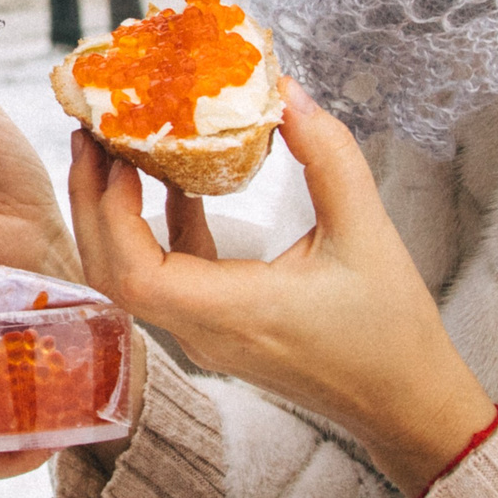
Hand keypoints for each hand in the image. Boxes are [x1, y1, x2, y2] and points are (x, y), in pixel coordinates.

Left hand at [66, 81, 496, 497]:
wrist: (406, 404)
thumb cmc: (392, 333)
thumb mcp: (369, 233)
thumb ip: (329, 157)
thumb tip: (286, 93)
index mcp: (233, 313)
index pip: (137, 275)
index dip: (111, 213)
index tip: (115, 155)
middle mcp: (205, 330)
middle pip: (113, 274)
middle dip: (92, 203)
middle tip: (90, 134)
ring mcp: (206, 333)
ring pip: (132, 277)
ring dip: (115, 215)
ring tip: (114, 149)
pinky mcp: (218, 327)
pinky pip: (169, 276)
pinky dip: (160, 228)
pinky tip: (174, 181)